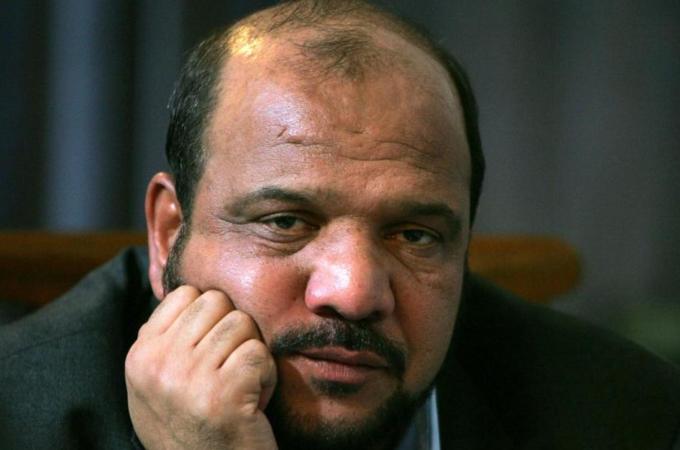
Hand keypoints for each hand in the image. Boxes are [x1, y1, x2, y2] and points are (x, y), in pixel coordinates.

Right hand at [125, 286, 277, 448]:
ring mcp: (188, 378)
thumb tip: (184, 287)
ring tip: (239, 387)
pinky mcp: (222, 393)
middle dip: (233, 331)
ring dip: (250, 354)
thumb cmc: (194, 426)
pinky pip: (259, 352)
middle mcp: (158, 364)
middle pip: (217, 301)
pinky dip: (265, 375)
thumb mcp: (160, 382)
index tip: (209, 354)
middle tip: (229, 369)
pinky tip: (252, 401)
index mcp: (140, 356)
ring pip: (242, 323)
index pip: (185, 294)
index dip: (210, 318)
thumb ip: (167, 337)